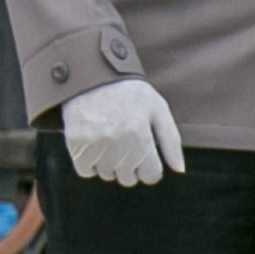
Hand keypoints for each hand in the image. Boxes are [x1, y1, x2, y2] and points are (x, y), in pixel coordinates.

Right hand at [61, 76, 183, 189]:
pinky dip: (90, 165)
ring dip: (110, 166)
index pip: (151, 174)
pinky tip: (95, 148)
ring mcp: (94, 143)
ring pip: (107, 175)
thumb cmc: (130, 92)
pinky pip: (85, 171)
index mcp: (139, 134)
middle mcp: (117, 141)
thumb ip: (171, 141)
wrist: (92, 75)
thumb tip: (179, 170)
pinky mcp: (75, 143)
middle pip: (128, 178)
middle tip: (127, 148)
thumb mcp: (158, 109)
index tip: (146, 160)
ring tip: (110, 144)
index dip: (150, 169)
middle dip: (130, 167)